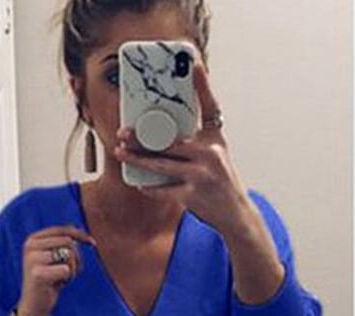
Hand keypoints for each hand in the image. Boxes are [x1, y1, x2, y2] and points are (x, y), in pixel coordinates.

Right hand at [17, 225, 94, 315]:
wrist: (34, 306)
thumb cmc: (48, 281)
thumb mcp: (53, 258)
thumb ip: (61, 242)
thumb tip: (76, 227)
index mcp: (32, 239)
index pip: (62, 229)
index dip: (80, 235)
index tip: (92, 243)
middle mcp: (30, 246)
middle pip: (68, 242)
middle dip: (76, 258)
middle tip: (70, 271)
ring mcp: (32, 259)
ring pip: (69, 255)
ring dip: (72, 269)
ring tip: (62, 278)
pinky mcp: (38, 274)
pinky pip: (66, 269)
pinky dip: (68, 278)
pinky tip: (59, 285)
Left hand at [112, 56, 251, 233]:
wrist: (235, 213)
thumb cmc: (220, 181)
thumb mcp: (217, 154)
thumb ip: (196, 140)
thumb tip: (163, 133)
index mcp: (215, 139)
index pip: (210, 107)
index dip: (202, 85)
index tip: (194, 63)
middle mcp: (210, 154)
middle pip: (169, 141)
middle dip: (142, 137)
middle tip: (123, 132)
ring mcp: (200, 175)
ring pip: (161, 165)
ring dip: (137, 159)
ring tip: (120, 153)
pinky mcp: (192, 196)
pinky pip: (163, 190)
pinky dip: (150, 187)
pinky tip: (139, 183)